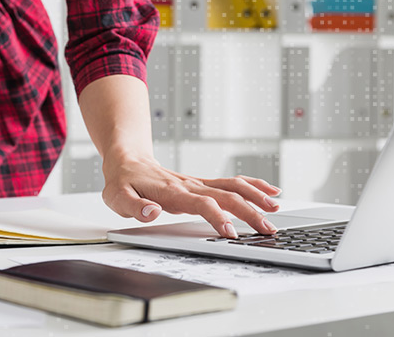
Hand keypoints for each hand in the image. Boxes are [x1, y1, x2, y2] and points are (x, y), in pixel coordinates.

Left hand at [101, 154, 281, 238]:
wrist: (126, 161)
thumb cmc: (122, 182)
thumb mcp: (117, 198)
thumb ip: (134, 207)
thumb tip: (152, 212)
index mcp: (172, 191)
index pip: (201, 203)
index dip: (217, 217)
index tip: (231, 232)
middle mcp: (189, 185)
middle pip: (225, 195)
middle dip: (249, 211)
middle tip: (267, 229)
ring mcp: (197, 183)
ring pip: (233, 186)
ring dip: (256, 196)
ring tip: (276, 208)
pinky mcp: (201, 184)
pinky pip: (231, 182)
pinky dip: (252, 185)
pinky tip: (270, 191)